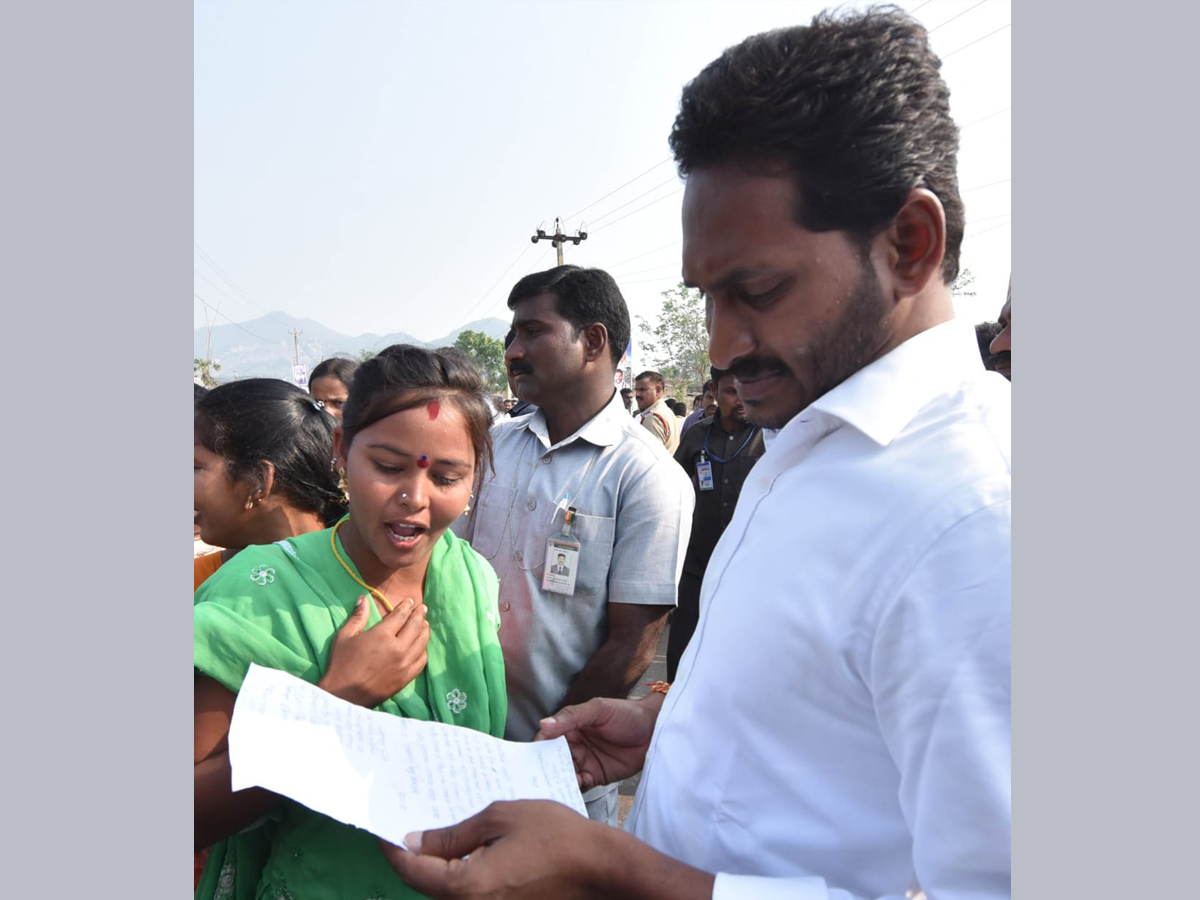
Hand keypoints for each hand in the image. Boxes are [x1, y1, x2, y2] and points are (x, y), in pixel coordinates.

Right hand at [319, 595, 428, 707]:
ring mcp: (404, 664)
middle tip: (422, 608)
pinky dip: (424, 650)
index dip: (407, 606)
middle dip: (420, 615)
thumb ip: (357, 616)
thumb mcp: (344, 636)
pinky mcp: (406, 678)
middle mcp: (397, 648)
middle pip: (415, 626)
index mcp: (382, 635)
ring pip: (422, 643)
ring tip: (425, 624)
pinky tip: (422, 647)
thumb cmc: (341, 664)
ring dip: (425, 631)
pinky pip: (422, 661)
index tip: (411, 601)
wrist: (343, 695)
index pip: (401, 615)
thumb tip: (363, 598)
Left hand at [380, 800, 604, 899]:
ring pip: (446, 891)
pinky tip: (465, 846)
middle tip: (410, 822)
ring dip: (437, 865)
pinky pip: (468, 892)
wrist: (599, 868)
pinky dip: (459, 871)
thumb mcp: (501, 818)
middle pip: (426, 884)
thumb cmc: (554, 836)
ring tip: (438, 829)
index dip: (393, 847)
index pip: (412, 870)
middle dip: (414, 856)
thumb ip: (455, 832)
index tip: (384, 825)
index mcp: (466, 886)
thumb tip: (417, 841)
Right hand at [533, 695, 661, 789]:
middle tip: (537, 780)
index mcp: (570, 726)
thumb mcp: (599, 709)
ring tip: (556, 786)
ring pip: (564, 773)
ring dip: (559, 780)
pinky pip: (580, 784)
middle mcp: (573, 745)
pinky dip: (575, 787)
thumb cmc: (627, 714)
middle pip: (552, 760)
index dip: (537, 748)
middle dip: (545, 769)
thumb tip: (544, 723)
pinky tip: (575, 787)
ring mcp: (584, 761)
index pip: (546, 738)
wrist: (655, 731)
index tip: (530, 760)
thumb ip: (572, 717)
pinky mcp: (596, 776)